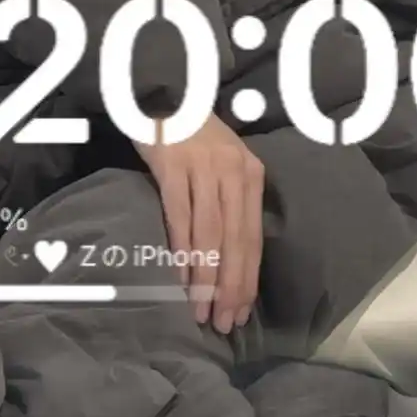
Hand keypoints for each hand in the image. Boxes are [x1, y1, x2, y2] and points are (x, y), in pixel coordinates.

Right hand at [134, 114, 263, 333]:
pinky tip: (180, 279)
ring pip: (210, 235)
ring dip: (205, 278)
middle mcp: (233, 171)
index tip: (239, 313)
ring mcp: (204, 168)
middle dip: (230, 288)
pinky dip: (182, 251)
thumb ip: (230, 206)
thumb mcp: (223, 167)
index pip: (253, 239)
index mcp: (251, 175)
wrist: (163, 94)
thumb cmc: (192, 139)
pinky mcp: (174, 165)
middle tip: (222, 322)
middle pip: (236, 242)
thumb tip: (229, 263)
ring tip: (200, 310)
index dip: (247, 280)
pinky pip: (180, 217)